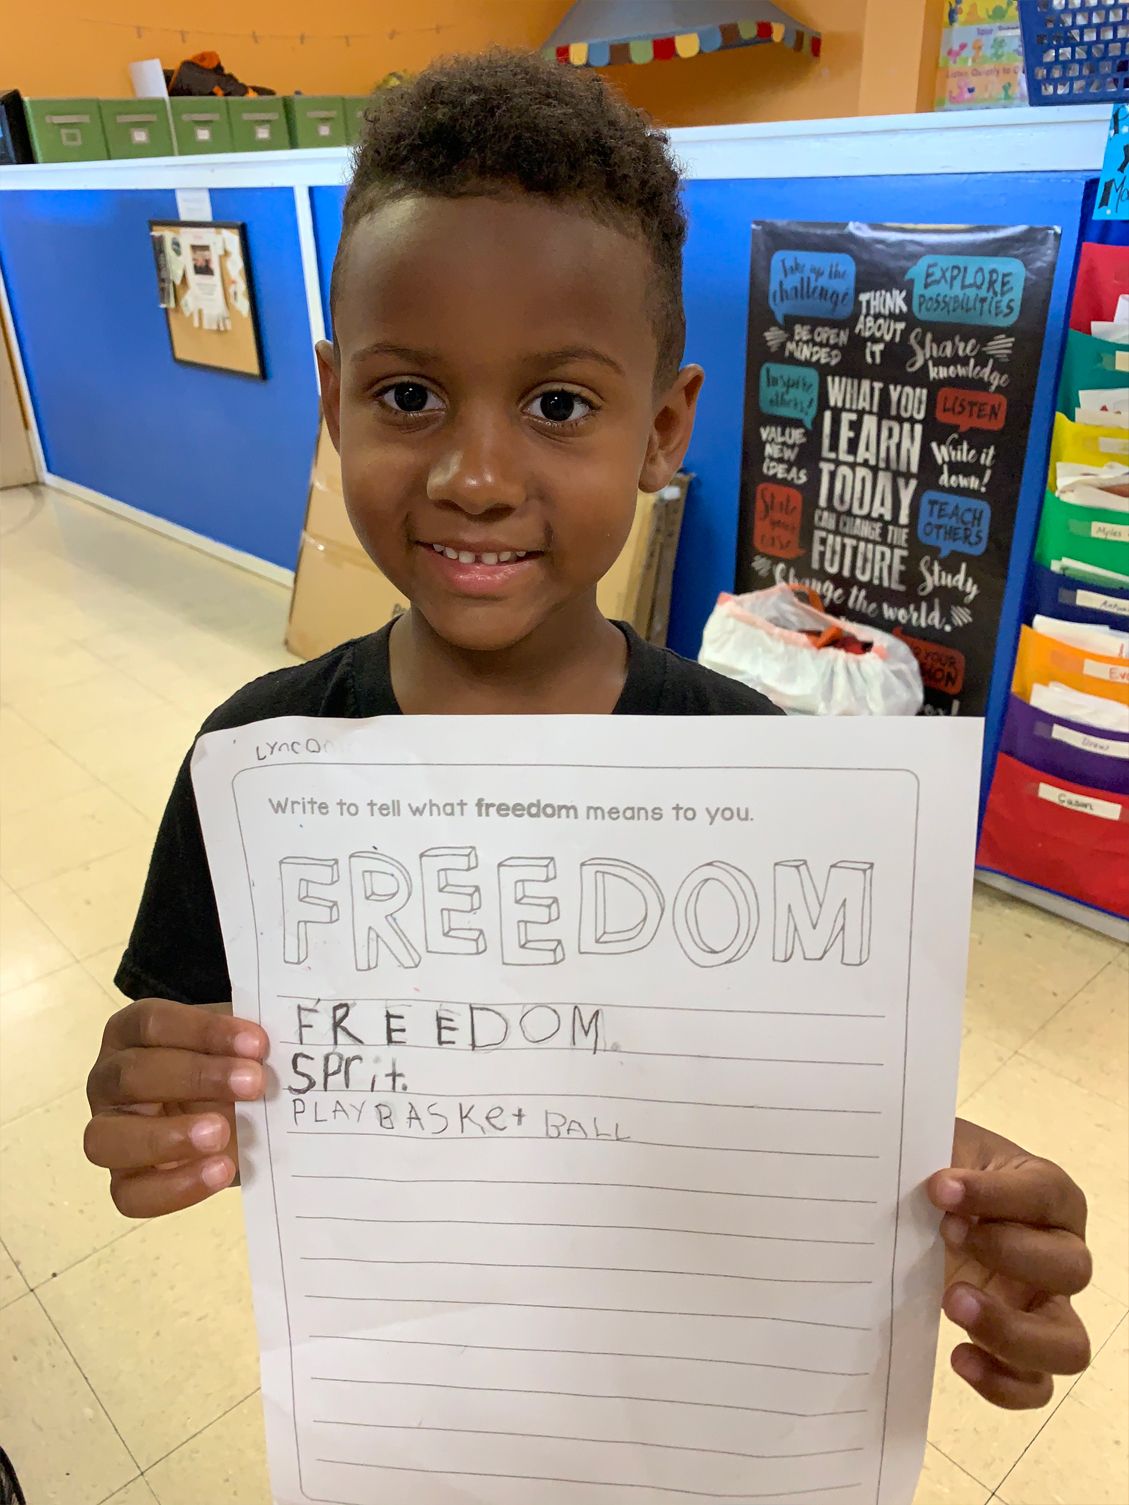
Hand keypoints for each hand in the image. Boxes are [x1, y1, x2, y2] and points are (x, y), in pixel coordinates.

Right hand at [85, 998, 267, 1217]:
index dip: (203, 1031)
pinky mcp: (124, 1181)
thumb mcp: (236, 1047)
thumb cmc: (229, 1066)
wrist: (233, 1112)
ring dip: (168, 1137)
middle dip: (196, 1077)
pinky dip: (175, 1186)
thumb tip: (286, 1046)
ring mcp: (108, 1133)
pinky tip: (221, 1170)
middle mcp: (109, 1080)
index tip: (258, 1043)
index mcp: (131, 1034)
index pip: (152, 1023)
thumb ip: (248, 1043)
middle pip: (132, 1074)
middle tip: (254, 1084)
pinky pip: (130, 1195)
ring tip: (223, 1134)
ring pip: (107, 1138)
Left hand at [927, 1117, 1091, 1409]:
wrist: (920, 1207)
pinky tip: (957, 1355)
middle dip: (1009, 1254)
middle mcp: (1059, 1252)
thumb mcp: (939, 1148)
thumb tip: (904, 1166)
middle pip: (1072, 1268)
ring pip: (1068, 1343)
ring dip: (1012, 1330)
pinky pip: (1035, 1386)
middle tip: (947, 1235)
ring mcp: (1045, 1307)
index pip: (1043, 1194)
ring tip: (950, 1303)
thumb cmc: (940, 1171)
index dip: (995, 1194)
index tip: (938, 1188)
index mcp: (1047, 1193)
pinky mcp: (1020, 1350)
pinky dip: (1003, 1382)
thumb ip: (934, 1153)